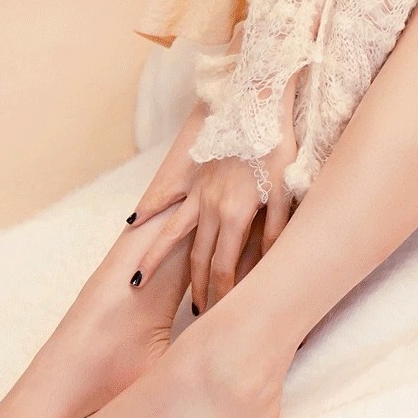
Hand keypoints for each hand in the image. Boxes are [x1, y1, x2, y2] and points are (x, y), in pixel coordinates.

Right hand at [130, 93, 299, 312]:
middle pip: (199, 258)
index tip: (219, 314)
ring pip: (173, 233)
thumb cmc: (278, 146)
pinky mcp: (194, 174)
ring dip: (156, 260)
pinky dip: (148, 211)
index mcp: (235, 214)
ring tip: (138, 282)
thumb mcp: (287, 191)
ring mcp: (198, 190)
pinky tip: (131, 223)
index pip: (224, 267)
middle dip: (197, 287)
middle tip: (196, 312)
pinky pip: (166, 198)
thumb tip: (270, 265)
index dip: (222, 293)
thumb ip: (277, 231)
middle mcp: (211, 207)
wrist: (259, 103)